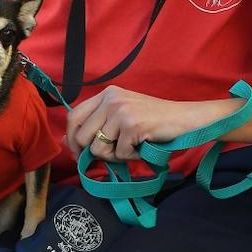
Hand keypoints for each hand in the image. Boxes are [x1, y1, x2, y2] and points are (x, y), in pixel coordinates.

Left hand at [65, 86, 225, 163]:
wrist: (185, 119)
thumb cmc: (153, 121)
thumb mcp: (121, 116)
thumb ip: (96, 125)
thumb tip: (66, 142)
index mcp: (105, 94)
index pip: (73, 117)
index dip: (72, 139)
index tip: (79, 154)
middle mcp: (110, 99)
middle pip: (82, 137)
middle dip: (94, 153)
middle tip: (112, 155)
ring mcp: (121, 111)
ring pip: (98, 149)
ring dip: (115, 156)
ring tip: (132, 147)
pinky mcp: (132, 125)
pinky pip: (120, 154)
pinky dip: (132, 157)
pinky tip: (143, 147)